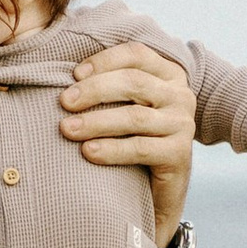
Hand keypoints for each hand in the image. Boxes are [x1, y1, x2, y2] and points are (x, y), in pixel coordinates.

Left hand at [61, 44, 194, 236]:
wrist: (158, 192)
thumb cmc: (132, 142)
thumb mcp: (125, 107)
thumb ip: (110, 86)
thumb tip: (67, 72)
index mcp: (168, 74)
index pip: (136, 54)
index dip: (104, 61)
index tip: (74, 74)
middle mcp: (180, 95)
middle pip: (134, 82)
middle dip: (94, 90)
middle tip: (64, 102)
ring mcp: (183, 124)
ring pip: (134, 116)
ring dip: (96, 121)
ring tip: (67, 129)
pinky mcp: (180, 154)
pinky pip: (140, 148)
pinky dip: (111, 149)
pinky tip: (88, 152)